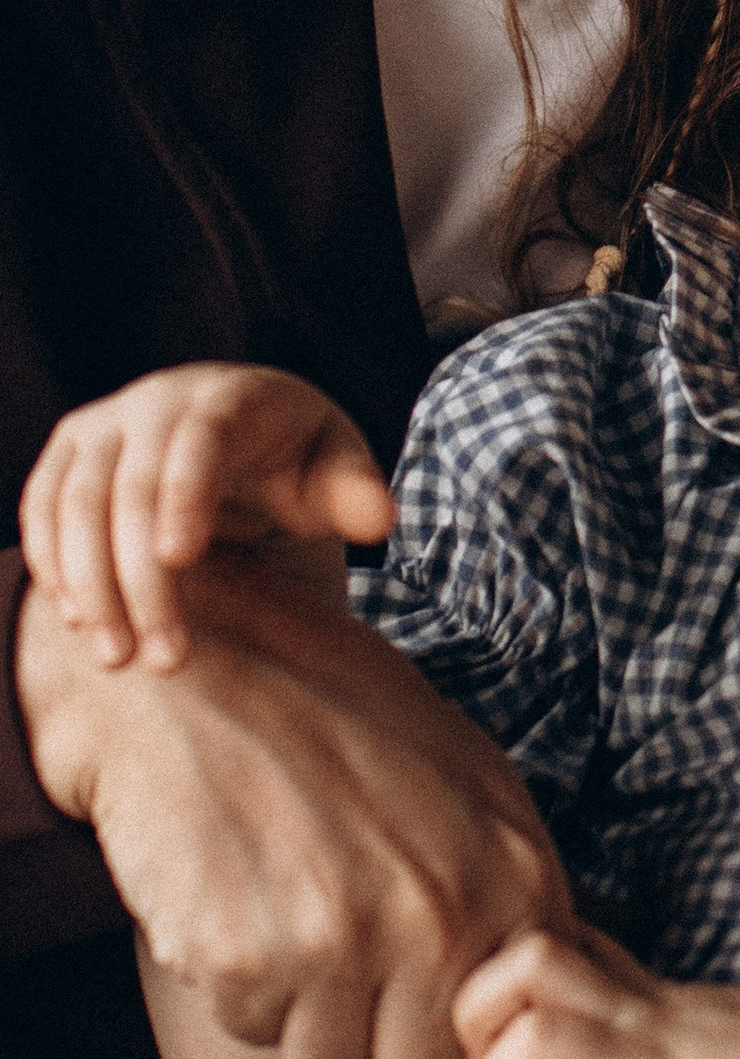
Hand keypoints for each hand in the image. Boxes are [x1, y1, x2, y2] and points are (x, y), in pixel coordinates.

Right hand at [17, 555, 568, 1058]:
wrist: (198, 671)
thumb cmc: (334, 717)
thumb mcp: (471, 779)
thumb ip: (513, 892)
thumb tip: (535, 1003)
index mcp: (513, 882)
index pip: (502, 1054)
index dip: (455, 1048)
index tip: (418, 1014)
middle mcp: (441, 922)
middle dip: (378, 1047)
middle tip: (340, 967)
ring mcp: (344, 944)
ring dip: (300, 1011)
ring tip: (287, 906)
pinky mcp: (247, 958)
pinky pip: (249, 1026)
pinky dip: (237, 982)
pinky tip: (238, 896)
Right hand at [20, 365, 396, 671]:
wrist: (241, 439)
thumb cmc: (299, 463)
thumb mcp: (338, 472)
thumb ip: (355, 493)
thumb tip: (378, 519)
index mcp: (231, 398)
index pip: (200, 441)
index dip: (184, 495)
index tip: (181, 560)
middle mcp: (157, 401)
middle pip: (130, 487)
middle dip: (141, 578)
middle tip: (167, 660)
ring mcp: (105, 424)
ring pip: (75, 502)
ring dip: (89, 584)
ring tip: (117, 659)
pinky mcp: (69, 454)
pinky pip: (42, 506)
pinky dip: (51, 563)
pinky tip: (75, 621)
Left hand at [459, 927, 739, 1058]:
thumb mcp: (714, 1024)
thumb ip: (656, 1016)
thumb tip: (599, 1035)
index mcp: (649, 995)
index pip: (546, 942)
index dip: (492, 984)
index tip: (489, 1046)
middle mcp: (642, 1021)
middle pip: (515, 968)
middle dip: (469, 1025)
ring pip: (531, 1040)